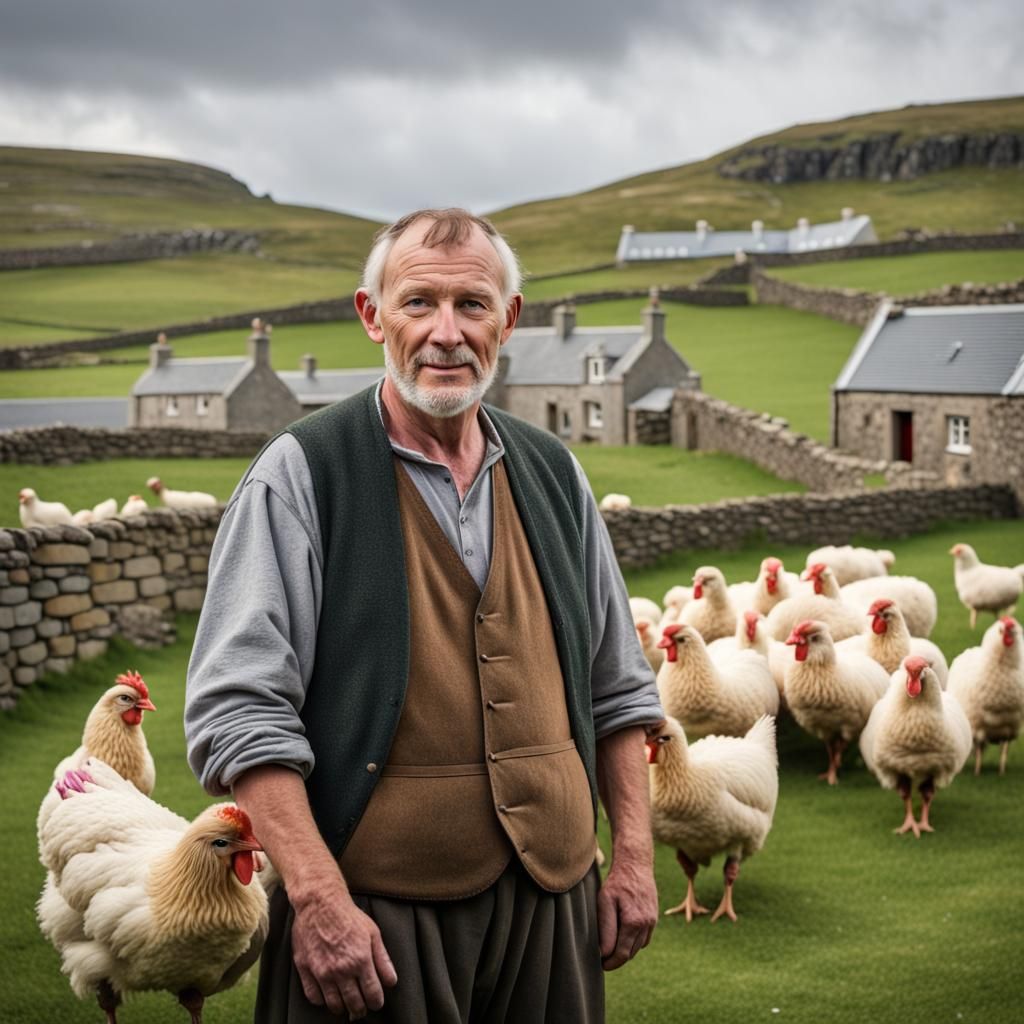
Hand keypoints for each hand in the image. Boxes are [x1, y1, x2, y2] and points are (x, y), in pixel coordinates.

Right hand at [291, 885, 397, 1018]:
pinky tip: (327, 995)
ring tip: (346, 1004)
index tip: (376, 1003)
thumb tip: (391, 981)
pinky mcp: (305, 969)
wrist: (320, 902)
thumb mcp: (373, 933)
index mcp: (361, 960)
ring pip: (334, 1005)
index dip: (377, 1003)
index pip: (372, 995)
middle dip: (361, 1009)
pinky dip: (322, 1001)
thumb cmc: (348, 915)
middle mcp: (341, 970)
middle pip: (354, 1004)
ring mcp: (321, 972)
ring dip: (342, 1008)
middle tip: (362, 1007)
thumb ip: (383, 959)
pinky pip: (314, 997)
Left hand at [596, 855, 658, 970]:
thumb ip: (605, 928)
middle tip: (604, 959)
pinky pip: (644, 939)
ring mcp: (652, 922)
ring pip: (637, 947)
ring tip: (612, 948)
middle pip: (630, 953)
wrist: (636, 865)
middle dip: (617, 959)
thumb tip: (604, 951)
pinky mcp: (654, 918)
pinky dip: (634, 942)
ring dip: (625, 951)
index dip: (610, 963)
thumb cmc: (617, 882)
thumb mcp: (605, 902)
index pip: (621, 953)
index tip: (601, 964)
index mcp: (633, 922)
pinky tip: (624, 936)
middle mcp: (645, 924)